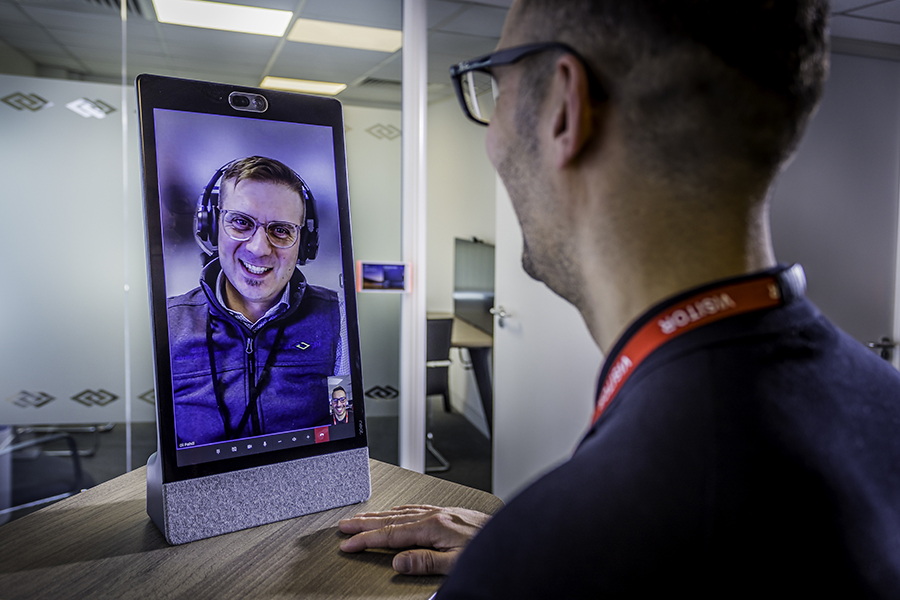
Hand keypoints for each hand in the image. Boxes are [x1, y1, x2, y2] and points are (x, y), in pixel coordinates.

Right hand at [339, 504, 490, 575]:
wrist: (509, 536)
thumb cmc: (486, 550)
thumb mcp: (455, 563)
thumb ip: (425, 561)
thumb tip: (398, 562)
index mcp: (432, 527)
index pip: (391, 535)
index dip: (366, 540)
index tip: (349, 544)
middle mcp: (434, 516)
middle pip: (390, 519)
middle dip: (364, 523)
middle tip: (344, 526)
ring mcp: (440, 512)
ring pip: (401, 512)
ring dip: (378, 515)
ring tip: (360, 518)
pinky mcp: (447, 512)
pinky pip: (415, 508)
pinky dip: (398, 510)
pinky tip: (395, 511)